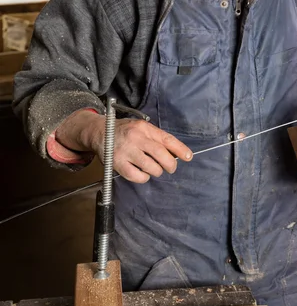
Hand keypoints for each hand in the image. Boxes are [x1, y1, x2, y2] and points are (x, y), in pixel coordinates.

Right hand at [56, 110, 192, 182]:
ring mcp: (126, 151)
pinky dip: (143, 178)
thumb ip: (155, 138)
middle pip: (160, 154)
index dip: (179, 149)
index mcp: (143, 128)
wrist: (98, 132)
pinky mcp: (117, 163)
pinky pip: (137, 176)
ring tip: (154, 169)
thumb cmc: (124, 131)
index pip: (166, 139)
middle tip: (170, 168)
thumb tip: (174, 152)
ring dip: (157, 171)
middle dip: (170, 164)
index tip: (188, 157)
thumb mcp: (140, 127)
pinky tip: (143, 173)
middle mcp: (135, 138)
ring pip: (150, 167)